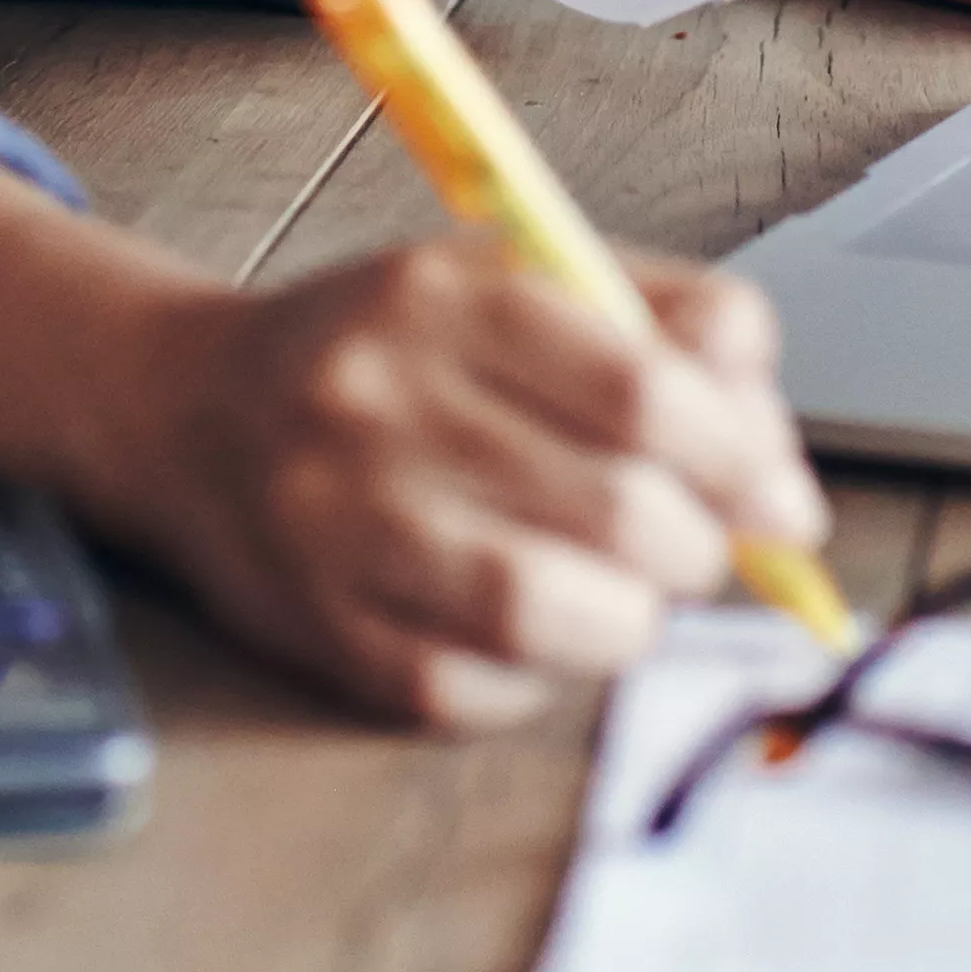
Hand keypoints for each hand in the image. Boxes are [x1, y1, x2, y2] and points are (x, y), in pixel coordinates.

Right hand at [98, 237, 827, 730]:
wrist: (189, 411)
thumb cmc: (391, 351)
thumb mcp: (521, 279)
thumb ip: (671, 331)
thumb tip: (781, 478)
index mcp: (446, 294)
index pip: (647, 392)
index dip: (742, 459)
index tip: (775, 497)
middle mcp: (382, 401)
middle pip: (620, 512)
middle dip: (698, 550)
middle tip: (691, 548)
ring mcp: (343, 525)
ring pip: (557, 616)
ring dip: (631, 620)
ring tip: (622, 594)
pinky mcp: (325, 634)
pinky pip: (484, 692)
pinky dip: (540, 674)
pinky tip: (526, 628)